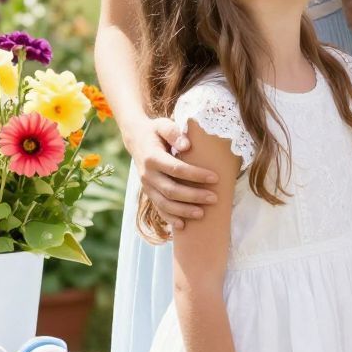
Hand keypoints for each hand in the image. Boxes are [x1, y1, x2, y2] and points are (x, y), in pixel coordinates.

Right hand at [133, 117, 219, 233]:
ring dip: (183, 210)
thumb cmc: (155, 131)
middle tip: (214, 198)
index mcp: (152, 157)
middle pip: (171, 190)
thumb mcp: (162, 125)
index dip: (196, 175)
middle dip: (194, 196)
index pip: (176, 169)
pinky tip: (182, 225)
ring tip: (202, 213)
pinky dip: (169, 218)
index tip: (215, 178)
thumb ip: (174, 132)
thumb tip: (187, 145)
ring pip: (164, 203)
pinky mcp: (148, 193)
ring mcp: (147, 186)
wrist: (136, 139)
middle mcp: (147, 174)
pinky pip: (158, 208)